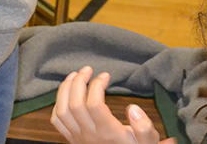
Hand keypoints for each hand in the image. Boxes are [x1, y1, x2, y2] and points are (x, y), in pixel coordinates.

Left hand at [51, 66, 174, 143]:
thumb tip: (133, 108)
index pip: (94, 104)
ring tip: (75, 76)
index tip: (105, 75)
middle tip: (88, 69)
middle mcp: (89, 134)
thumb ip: (145, 128)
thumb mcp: (148, 142)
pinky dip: (58, 104)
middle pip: (75, 105)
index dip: (97, 86)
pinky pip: (57, 122)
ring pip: (63, 111)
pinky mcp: (72, 138)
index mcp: (108, 132)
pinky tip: (67, 94)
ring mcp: (78, 137)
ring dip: (66, 90)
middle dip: (79, 82)